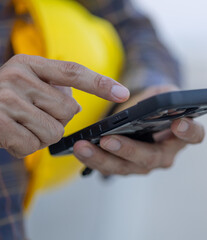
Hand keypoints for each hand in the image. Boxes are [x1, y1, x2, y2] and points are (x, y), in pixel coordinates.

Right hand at [0, 54, 128, 157]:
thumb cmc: (4, 99)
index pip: (73, 72)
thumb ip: (56, 89)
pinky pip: (32, 145)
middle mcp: (17, 76)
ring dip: (41, 136)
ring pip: (53, 131)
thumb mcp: (28, 84)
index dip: (100, 84)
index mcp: (30, 64)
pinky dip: (26, 147)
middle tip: (34, 116)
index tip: (123, 93)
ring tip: (22, 126)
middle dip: (57, 120)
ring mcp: (5, 99)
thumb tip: (80, 105)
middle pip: (68, 111)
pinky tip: (12, 136)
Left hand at [73, 85, 204, 175]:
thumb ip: (166, 96)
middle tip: (109, 140)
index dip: (189, 132)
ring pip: (127, 167)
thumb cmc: (154, 103)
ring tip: (84, 146)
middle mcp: (166, 153)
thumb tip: (165, 101)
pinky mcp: (126, 166)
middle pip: (152, 157)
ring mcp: (145, 163)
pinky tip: (80, 148)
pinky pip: (110, 167)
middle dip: (129, 150)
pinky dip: (94, 159)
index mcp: (181, 135)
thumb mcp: (161, 93)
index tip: (179, 123)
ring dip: (103, 158)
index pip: (194, 136)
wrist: (142, 115)